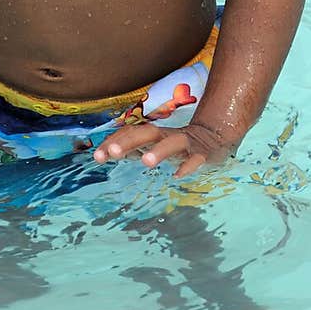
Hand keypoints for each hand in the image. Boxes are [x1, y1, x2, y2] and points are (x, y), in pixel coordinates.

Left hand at [93, 117, 234, 178]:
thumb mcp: (151, 145)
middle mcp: (166, 135)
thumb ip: (130, 149)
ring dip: (159, 151)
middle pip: (146, 133)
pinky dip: (187, 166)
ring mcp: (185, 144)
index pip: (130, 133)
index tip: (97, 156)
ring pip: (172, 143)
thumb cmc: (175, 144)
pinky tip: (177, 176)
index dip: (113, 142)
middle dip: (129, 141)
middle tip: (112, 153)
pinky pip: (195, 159)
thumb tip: (103, 153)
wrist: (213, 137)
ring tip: (145, 162)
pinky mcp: (202, 154)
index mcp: (152, 134)